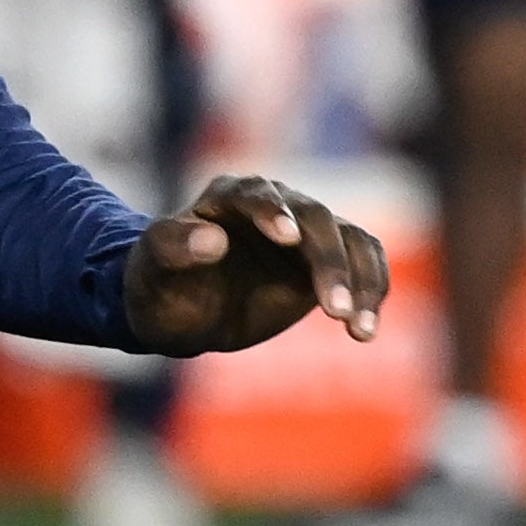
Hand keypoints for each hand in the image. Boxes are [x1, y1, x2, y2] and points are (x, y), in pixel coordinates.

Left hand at [122, 173, 388, 356]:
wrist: (182, 311)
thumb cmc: (161, 282)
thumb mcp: (153, 265)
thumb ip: (174, 246)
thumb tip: (212, 240)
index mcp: (229, 195)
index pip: (257, 195)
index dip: (273, 212)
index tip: (288, 237)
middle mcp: (276, 204)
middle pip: (316, 218)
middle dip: (328, 261)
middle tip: (333, 309)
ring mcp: (306, 231)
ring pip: (351, 239)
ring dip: (361, 280)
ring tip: (356, 328)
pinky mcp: (326, 260)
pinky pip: (364, 263)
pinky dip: (372, 291)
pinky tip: (364, 331)